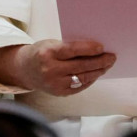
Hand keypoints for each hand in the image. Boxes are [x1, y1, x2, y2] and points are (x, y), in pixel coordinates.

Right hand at [0, 39, 115, 95]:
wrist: (25, 69)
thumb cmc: (42, 52)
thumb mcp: (51, 44)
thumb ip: (69, 47)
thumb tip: (95, 49)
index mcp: (48, 53)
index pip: (72, 50)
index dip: (88, 49)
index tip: (102, 47)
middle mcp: (50, 70)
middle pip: (80, 66)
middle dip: (99, 61)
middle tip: (111, 57)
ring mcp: (54, 84)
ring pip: (82, 78)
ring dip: (98, 71)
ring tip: (107, 65)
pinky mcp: (59, 93)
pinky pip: (79, 86)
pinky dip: (90, 79)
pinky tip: (97, 73)